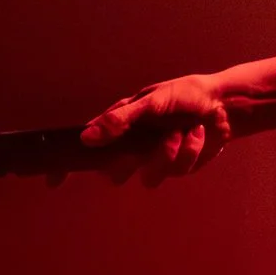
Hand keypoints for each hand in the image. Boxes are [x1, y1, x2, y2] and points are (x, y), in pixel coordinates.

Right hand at [78, 74, 231, 184]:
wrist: (223, 103)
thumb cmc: (184, 94)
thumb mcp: (151, 101)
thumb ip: (120, 120)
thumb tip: (87, 138)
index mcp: (120, 126)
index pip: (86, 148)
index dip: (67, 167)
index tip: (52, 181)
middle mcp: (133, 146)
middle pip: (112, 173)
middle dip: (128, 163)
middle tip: (142, 147)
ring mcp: (154, 159)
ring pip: (146, 178)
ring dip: (166, 154)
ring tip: (180, 131)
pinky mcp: (177, 168)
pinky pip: (176, 171)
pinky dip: (188, 150)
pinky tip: (197, 133)